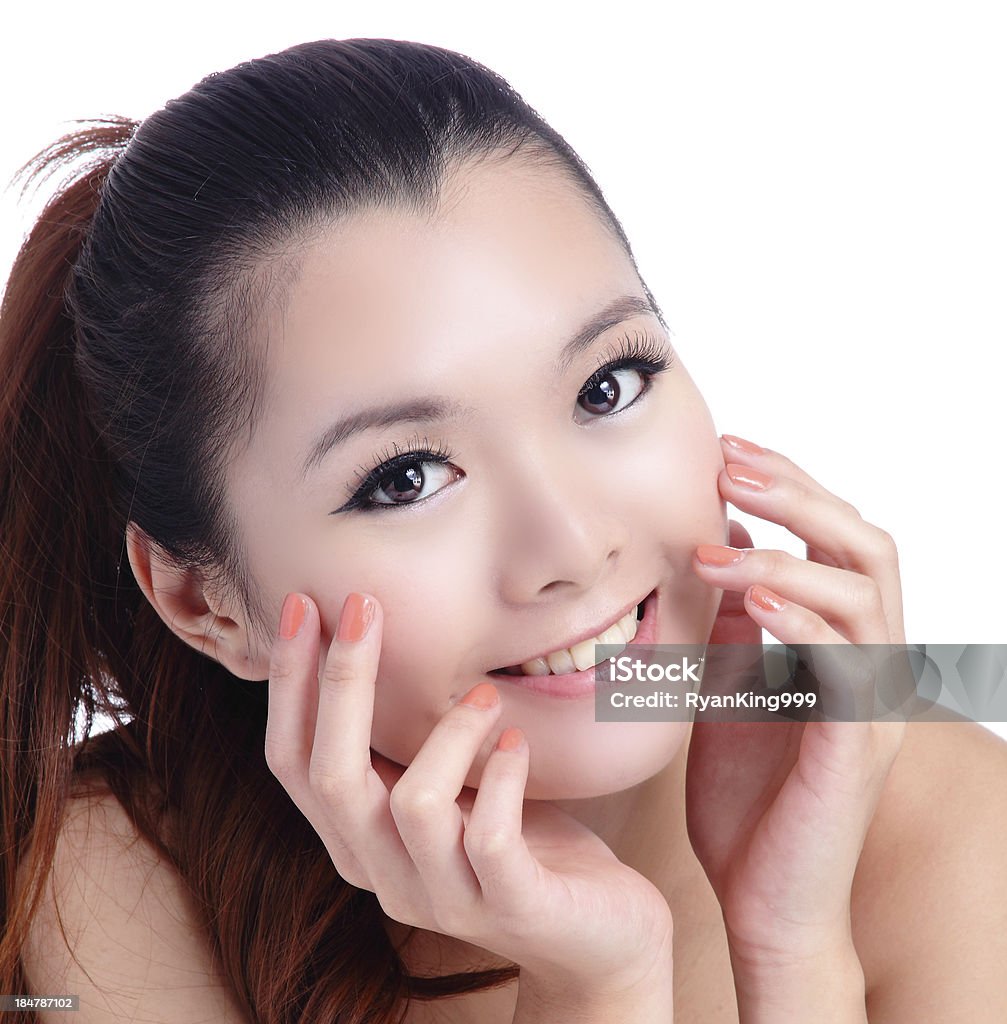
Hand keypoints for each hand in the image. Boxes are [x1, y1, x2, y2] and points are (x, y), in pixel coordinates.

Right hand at [262, 592, 674, 996]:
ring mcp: (446, 899)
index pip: (294, 763)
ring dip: (448, 734)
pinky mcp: (512, 908)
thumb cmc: (517, 839)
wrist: (594, 936)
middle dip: (342, 682)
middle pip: (332, 777)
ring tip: (485, 698)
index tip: (303, 606)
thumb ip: (404, 746)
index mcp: (359, 841)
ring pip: (412, 805)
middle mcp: (385, 874)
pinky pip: (489, 839)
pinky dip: (502, 779)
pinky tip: (517, 744)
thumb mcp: (448, 786)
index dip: (288, 684)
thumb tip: (374, 643)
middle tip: (366, 606)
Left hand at [685, 434, 907, 971]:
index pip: (835, 539)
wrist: (763, 899)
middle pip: (866, 547)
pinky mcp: (856, 747)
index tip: (727, 452)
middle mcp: (872, 664)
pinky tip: (755, 599)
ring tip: (714, 549)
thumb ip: (734, 620)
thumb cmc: (746, 797)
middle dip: (798, 495)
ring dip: (785, 558)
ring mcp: (872, 704)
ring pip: (864, 596)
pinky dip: (804, 623)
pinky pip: (848, 667)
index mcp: (843, 643)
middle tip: (730, 462)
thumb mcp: (729, 686)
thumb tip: (718, 541)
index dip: (789, 487)